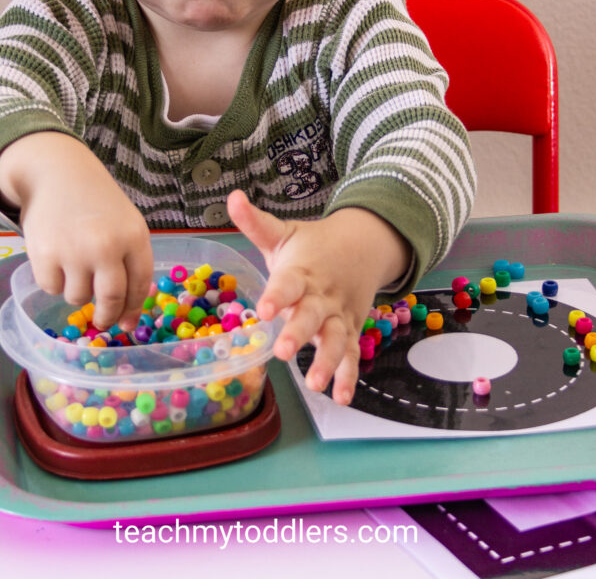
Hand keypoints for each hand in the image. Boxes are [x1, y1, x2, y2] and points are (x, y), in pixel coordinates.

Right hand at [0, 132, 152, 330]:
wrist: (57, 172)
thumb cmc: (96, 203)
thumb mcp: (125, 223)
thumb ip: (129, 262)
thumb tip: (126, 316)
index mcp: (134, 236)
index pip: (140, 285)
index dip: (133, 309)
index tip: (127, 323)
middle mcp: (106, 246)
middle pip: (111, 300)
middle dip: (106, 316)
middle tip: (101, 321)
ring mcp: (74, 251)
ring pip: (78, 297)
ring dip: (76, 289)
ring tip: (73, 262)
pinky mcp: (44, 255)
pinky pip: (51, 288)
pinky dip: (52, 280)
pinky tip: (55, 255)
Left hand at [226, 190, 408, 404]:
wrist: (363, 245)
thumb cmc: (312, 245)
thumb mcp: (283, 233)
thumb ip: (255, 222)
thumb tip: (231, 197)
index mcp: (301, 272)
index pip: (288, 283)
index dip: (276, 297)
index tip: (262, 310)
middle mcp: (321, 296)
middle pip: (311, 316)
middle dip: (297, 333)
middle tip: (282, 351)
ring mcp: (338, 316)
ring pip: (335, 340)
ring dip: (326, 361)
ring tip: (314, 384)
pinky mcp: (350, 331)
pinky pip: (351, 356)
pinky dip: (349, 377)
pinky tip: (340, 398)